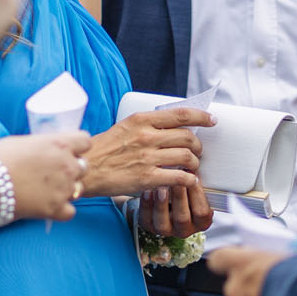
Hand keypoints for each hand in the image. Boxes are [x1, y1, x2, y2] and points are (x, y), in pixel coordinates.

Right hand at [0, 132, 91, 221]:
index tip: (68, 151)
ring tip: (48, 191)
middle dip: (72, 169)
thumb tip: (41, 149)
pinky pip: (70, 211)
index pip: (85, 142)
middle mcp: (67, 165)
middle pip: (84, 167)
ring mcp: (64, 188)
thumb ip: (40, 145)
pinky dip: (61, 210)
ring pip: (78, 189)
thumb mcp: (22, 141)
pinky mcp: (56, 208)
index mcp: (60, 144)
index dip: (77, 147)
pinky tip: (49, 206)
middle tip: (54, 173)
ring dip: (67, 190)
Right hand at [84, 108, 212, 196]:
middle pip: (188, 136)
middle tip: (197, 151)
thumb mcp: (125, 127)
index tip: (211, 120)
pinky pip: (180, 177)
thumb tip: (172, 126)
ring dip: (194, 163)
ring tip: (191, 167)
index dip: (201, 116)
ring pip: (187, 157)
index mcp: (141, 120)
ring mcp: (147, 157)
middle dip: (198, 145)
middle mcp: (146, 136)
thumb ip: (147, 125)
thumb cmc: (103, 150)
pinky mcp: (147, 178)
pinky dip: (188, 180)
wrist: (85, 169)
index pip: (181, 114)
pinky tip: (187, 181)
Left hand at [135, 182, 213, 237]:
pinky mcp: (149, 227)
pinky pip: (146, 219)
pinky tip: (147, 191)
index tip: (193, 177)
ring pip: (163, 223)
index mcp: (200, 221)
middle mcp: (184, 229)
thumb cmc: (183, 190)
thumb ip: (196, 182)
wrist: (163, 199)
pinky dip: (147, 205)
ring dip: (162, 203)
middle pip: (182, 218)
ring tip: (161, 187)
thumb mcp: (194, 189)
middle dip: (179, 197)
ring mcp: (166, 230)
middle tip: (176, 179)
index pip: (202, 212)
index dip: (198, 195)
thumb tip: (198, 164)